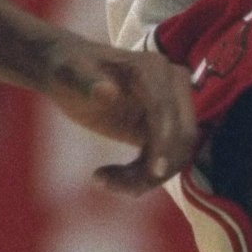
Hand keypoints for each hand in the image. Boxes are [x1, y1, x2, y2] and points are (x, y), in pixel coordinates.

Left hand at [39, 37, 198, 192]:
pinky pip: (166, 159)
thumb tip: (108, 92)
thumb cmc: (69, 68)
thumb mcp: (69, 73)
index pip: (167, 109)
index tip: (154, 172)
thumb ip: (86, 81)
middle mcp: (172, 85)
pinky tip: (109, 176)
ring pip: (178, 153)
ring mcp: (172, 107)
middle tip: (111, 183)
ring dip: (147, 177)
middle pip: (183, 135)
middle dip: (156, 168)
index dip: (164, 141)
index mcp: (153, 69)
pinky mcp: (163, 127)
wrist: (69, 71)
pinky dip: (143, 175)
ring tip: (103, 179)